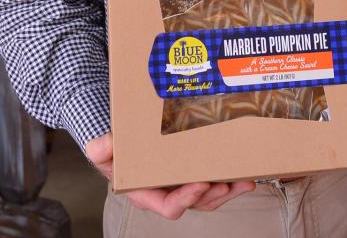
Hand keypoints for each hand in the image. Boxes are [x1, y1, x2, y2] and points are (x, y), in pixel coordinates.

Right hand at [85, 133, 255, 217]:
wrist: (127, 141)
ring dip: (229, 190)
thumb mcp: (104, 150)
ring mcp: (184, 183)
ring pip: (210, 194)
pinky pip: (215, 180)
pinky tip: (244, 171)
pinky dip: (230, 178)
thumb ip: (100, 149)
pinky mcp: (196, 171)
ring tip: (246, 181)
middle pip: (197, 202)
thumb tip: (101, 146)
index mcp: (148, 193)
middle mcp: (169, 192)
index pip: (169, 205)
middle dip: (215, 195)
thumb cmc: (116, 151)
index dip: (186, 198)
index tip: (201, 184)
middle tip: (229, 183)